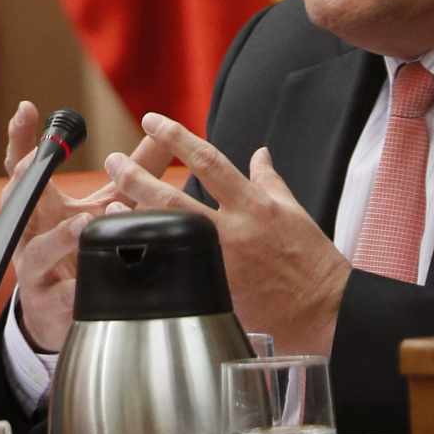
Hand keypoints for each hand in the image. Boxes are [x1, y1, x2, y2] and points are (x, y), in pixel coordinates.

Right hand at [4, 102, 174, 349]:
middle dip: (24, 180)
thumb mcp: (107, 205)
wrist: (60, 312)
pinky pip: (59, 296)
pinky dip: (73, 289)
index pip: (26, 165)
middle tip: (36, 160)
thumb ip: (133, 172)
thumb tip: (165, 133)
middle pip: (17, 201)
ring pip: (38, 250)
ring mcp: (36, 268)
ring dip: (59, 236)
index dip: (23, 138)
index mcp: (43, 205)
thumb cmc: (83, 247)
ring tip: (82, 223)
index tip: (27, 108)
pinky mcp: (48, 304)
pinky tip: (85, 284)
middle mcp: (31, 233)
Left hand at [104, 114, 350, 354]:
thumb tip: (259, 154)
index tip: (151, 120)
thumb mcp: (294, 210)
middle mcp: (233, 231)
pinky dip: (153, 261)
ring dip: (134, 220)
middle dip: (137, 178)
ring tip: (108, 206)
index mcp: (254, 204)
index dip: (176, 136)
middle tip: (112, 162)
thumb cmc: (313, 262)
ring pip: (167, 237)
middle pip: (173, 199)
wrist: (325, 312)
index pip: (208, 160)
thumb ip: (269, 180)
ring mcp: (220, 265)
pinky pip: (176, 273)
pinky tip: (132, 254)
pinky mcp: (215, 296)